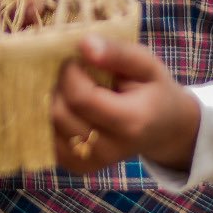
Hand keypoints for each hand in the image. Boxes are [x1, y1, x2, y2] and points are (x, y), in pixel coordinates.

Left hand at [50, 35, 200, 174]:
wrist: (164, 129)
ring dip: (54, 101)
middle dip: (60, 86)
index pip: (80, 98)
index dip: (71, 72)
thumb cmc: (154, 90)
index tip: (79, 60)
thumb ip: (116, 52)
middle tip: (77, 74)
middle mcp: (110, 149)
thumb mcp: (146, 64)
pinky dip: (51, 121)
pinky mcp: (78, 167)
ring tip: (76, 91)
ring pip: (50, 127)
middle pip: (60, 113)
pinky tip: (70, 108)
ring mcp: (92, 163)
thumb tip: (83, 44)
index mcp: (131, 122)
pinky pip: (48, 142)